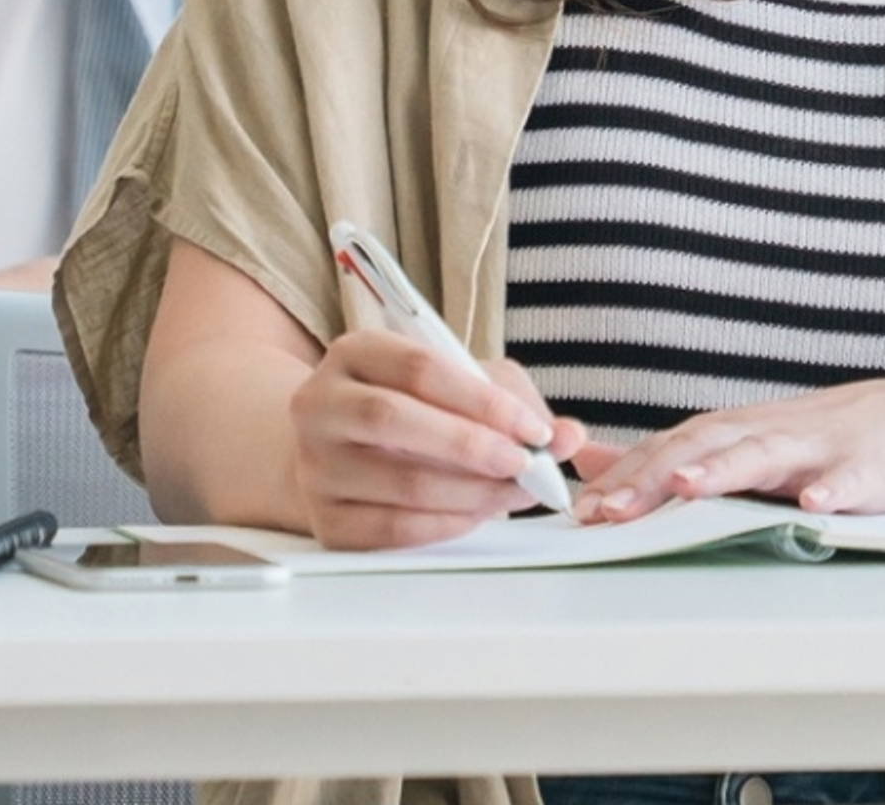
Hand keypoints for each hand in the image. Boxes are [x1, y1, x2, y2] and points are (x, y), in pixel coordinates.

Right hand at [288, 329, 586, 549]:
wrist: (342, 453)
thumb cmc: (414, 410)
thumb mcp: (461, 386)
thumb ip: (516, 402)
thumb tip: (569, 438)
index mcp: (355, 353)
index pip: (419, 367)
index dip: (482, 400)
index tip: (534, 428)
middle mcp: (320, 404)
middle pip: (393, 418)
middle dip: (471, 445)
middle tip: (523, 465)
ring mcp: (315, 465)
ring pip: (398, 482)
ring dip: (470, 494)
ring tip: (513, 493)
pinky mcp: (326, 520)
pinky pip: (391, 530)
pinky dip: (446, 525)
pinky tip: (476, 515)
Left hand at [575, 379, 884, 521]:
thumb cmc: (811, 441)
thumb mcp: (734, 443)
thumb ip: (666, 454)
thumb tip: (592, 461)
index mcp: (731, 432)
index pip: (667, 450)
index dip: (624, 477)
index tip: (581, 508)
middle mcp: (764, 433)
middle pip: (703, 449)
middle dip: (655, 477)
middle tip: (612, 507)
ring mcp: (814, 448)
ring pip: (765, 456)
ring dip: (726, 471)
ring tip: (689, 488)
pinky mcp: (864, 469)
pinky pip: (848, 481)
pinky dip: (832, 489)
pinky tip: (815, 503)